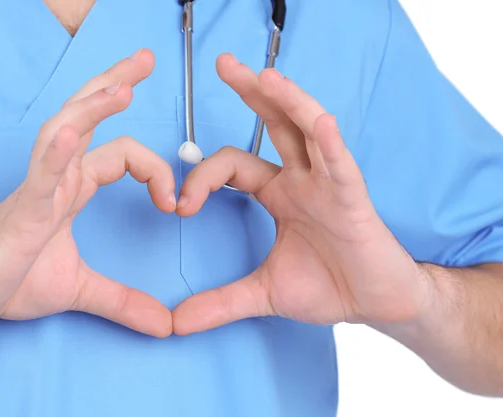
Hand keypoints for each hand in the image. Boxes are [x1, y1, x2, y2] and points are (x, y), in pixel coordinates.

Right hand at [0, 49, 174, 336]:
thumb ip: (124, 302)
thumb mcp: (81, 290)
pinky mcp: (22, 210)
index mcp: (73, 186)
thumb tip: (164, 326)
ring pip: (65, 132)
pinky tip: (66, 136)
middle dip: (116, 83)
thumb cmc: (11, 279)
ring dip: (94, 107)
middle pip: (88, 117)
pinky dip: (54, 154)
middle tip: (146, 60)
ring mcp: (39, 187)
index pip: (122, 154)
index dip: (154, 171)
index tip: (173, 205)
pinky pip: (39, 174)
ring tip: (125, 85)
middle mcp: (58, 176)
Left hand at [172, 54, 431, 333]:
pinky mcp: (354, 200)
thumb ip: (219, 303)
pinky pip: (342, 165)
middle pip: (275, 125)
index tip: (180, 206)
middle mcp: (302, 179)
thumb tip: (173, 324)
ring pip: (308, 132)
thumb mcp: (263, 293)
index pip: (233, 166)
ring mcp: (328, 184)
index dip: (203, 177)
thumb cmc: (328, 286)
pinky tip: (320, 122)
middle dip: (253, 94)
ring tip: (264, 77)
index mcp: (278, 193)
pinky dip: (331, 144)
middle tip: (224, 64)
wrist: (375, 304)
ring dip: (288, 102)